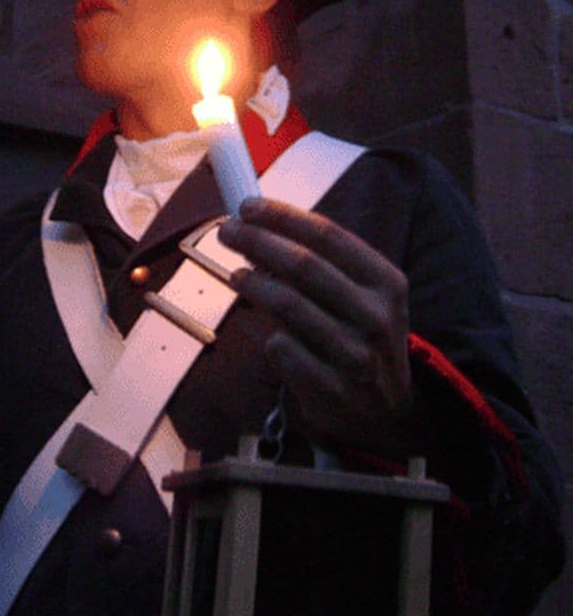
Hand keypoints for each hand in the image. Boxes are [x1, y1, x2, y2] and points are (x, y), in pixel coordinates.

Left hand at [218, 198, 414, 458]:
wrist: (385, 409)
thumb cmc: (362, 337)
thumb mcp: (363, 296)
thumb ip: (323, 264)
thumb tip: (261, 226)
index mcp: (387, 283)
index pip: (328, 235)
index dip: (283, 216)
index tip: (247, 206)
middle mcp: (376, 317)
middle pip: (303, 265)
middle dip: (258, 241)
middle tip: (228, 232)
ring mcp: (355, 355)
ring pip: (287, 306)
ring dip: (252, 284)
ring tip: (236, 275)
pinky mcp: (331, 388)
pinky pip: (282, 349)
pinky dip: (268, 335)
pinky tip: (266, 330)